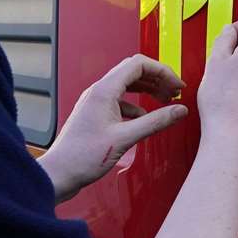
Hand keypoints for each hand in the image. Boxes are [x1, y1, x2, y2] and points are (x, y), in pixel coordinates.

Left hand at [37, 56, 186, 203]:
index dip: (162, 71)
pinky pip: (120, 101)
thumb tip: (178, 110)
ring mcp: (96, 102)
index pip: (139, 64)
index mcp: (104, 90)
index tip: (177, 84)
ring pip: (127, 85)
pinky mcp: (95, 114)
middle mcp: (99, 92)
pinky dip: (137, 105)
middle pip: (134, 72)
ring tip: (165, 100)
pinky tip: (144, 119)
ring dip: (148, 90)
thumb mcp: (125, 138)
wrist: (59, 174)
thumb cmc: (82, 157)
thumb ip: (155, 122)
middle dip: (158, 79)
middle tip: (175, 92)